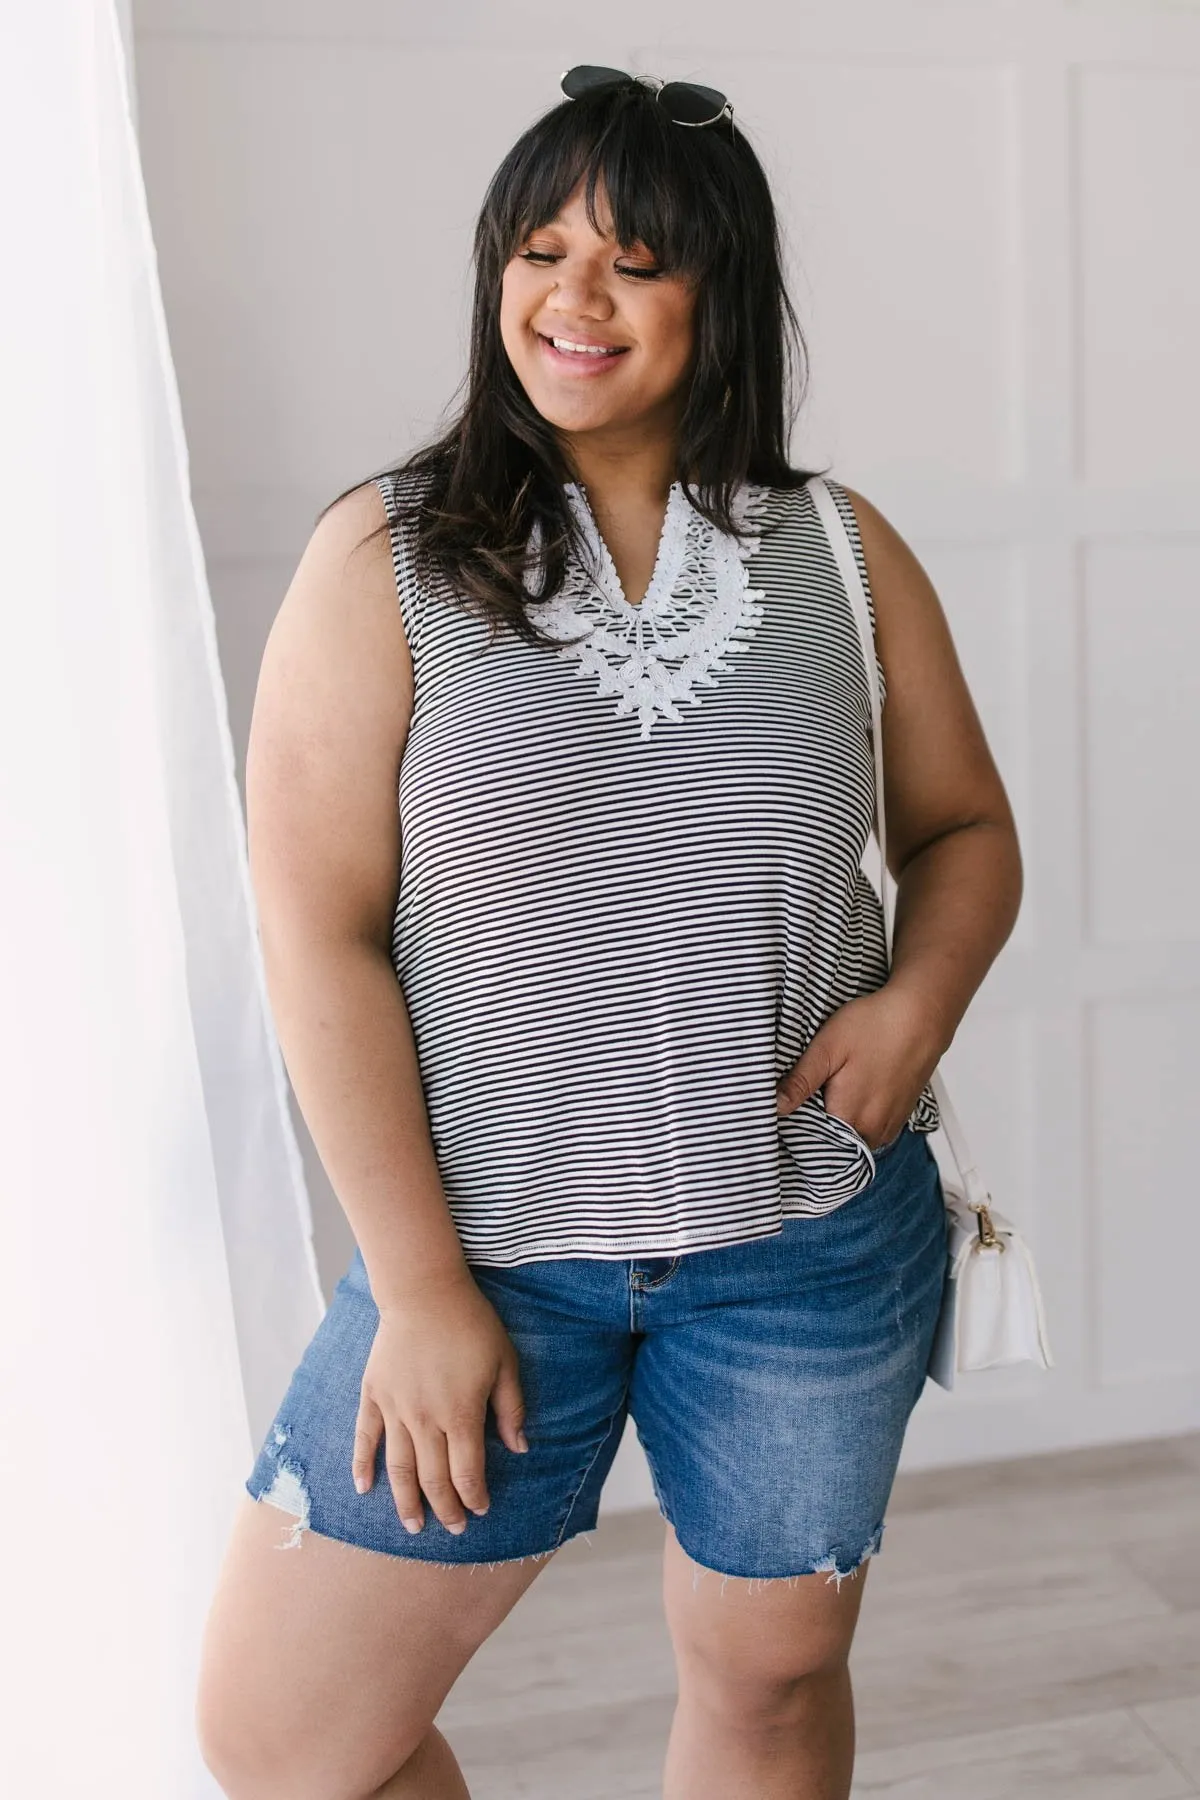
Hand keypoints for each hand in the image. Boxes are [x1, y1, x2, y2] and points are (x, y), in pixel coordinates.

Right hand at [352, 1270, 527, 1535]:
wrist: (424, 1291)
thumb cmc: (471, 1324)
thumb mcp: (505, 1362)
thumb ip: (511, 1409)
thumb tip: (519, 1449)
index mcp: (461, 1414)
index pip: (467, 1472)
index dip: (474, 1497)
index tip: (480, 1511)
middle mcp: (426, 1420)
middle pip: (433, 1479)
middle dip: (445, 1509)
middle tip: (452, 1529)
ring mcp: (395, 1409)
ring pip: (400, 1468)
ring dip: (406, 1502)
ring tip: (412, 1527)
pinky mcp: (374, 1395)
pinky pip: (365, 1438)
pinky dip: (362, 1465)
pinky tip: (363, 1488)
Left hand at [776, 982, 942, 1149]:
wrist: (921, 1016)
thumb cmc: (874, 1026)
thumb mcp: (827, 1048)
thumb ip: (801, 1082)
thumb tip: (775, 1108)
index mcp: (848, 1117)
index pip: (811, 1142)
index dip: (797, 1128)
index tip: (790, 1110)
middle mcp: (872, 1130)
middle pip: (834, 1144)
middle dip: (818, 1128)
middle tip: (812, 1095)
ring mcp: (889, 1126)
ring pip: (854, 1138)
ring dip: (841, 1124)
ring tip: (834, 1092)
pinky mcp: (900, 1116)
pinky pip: (872, 1130)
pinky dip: (860, 1119)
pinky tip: (856, 1092)